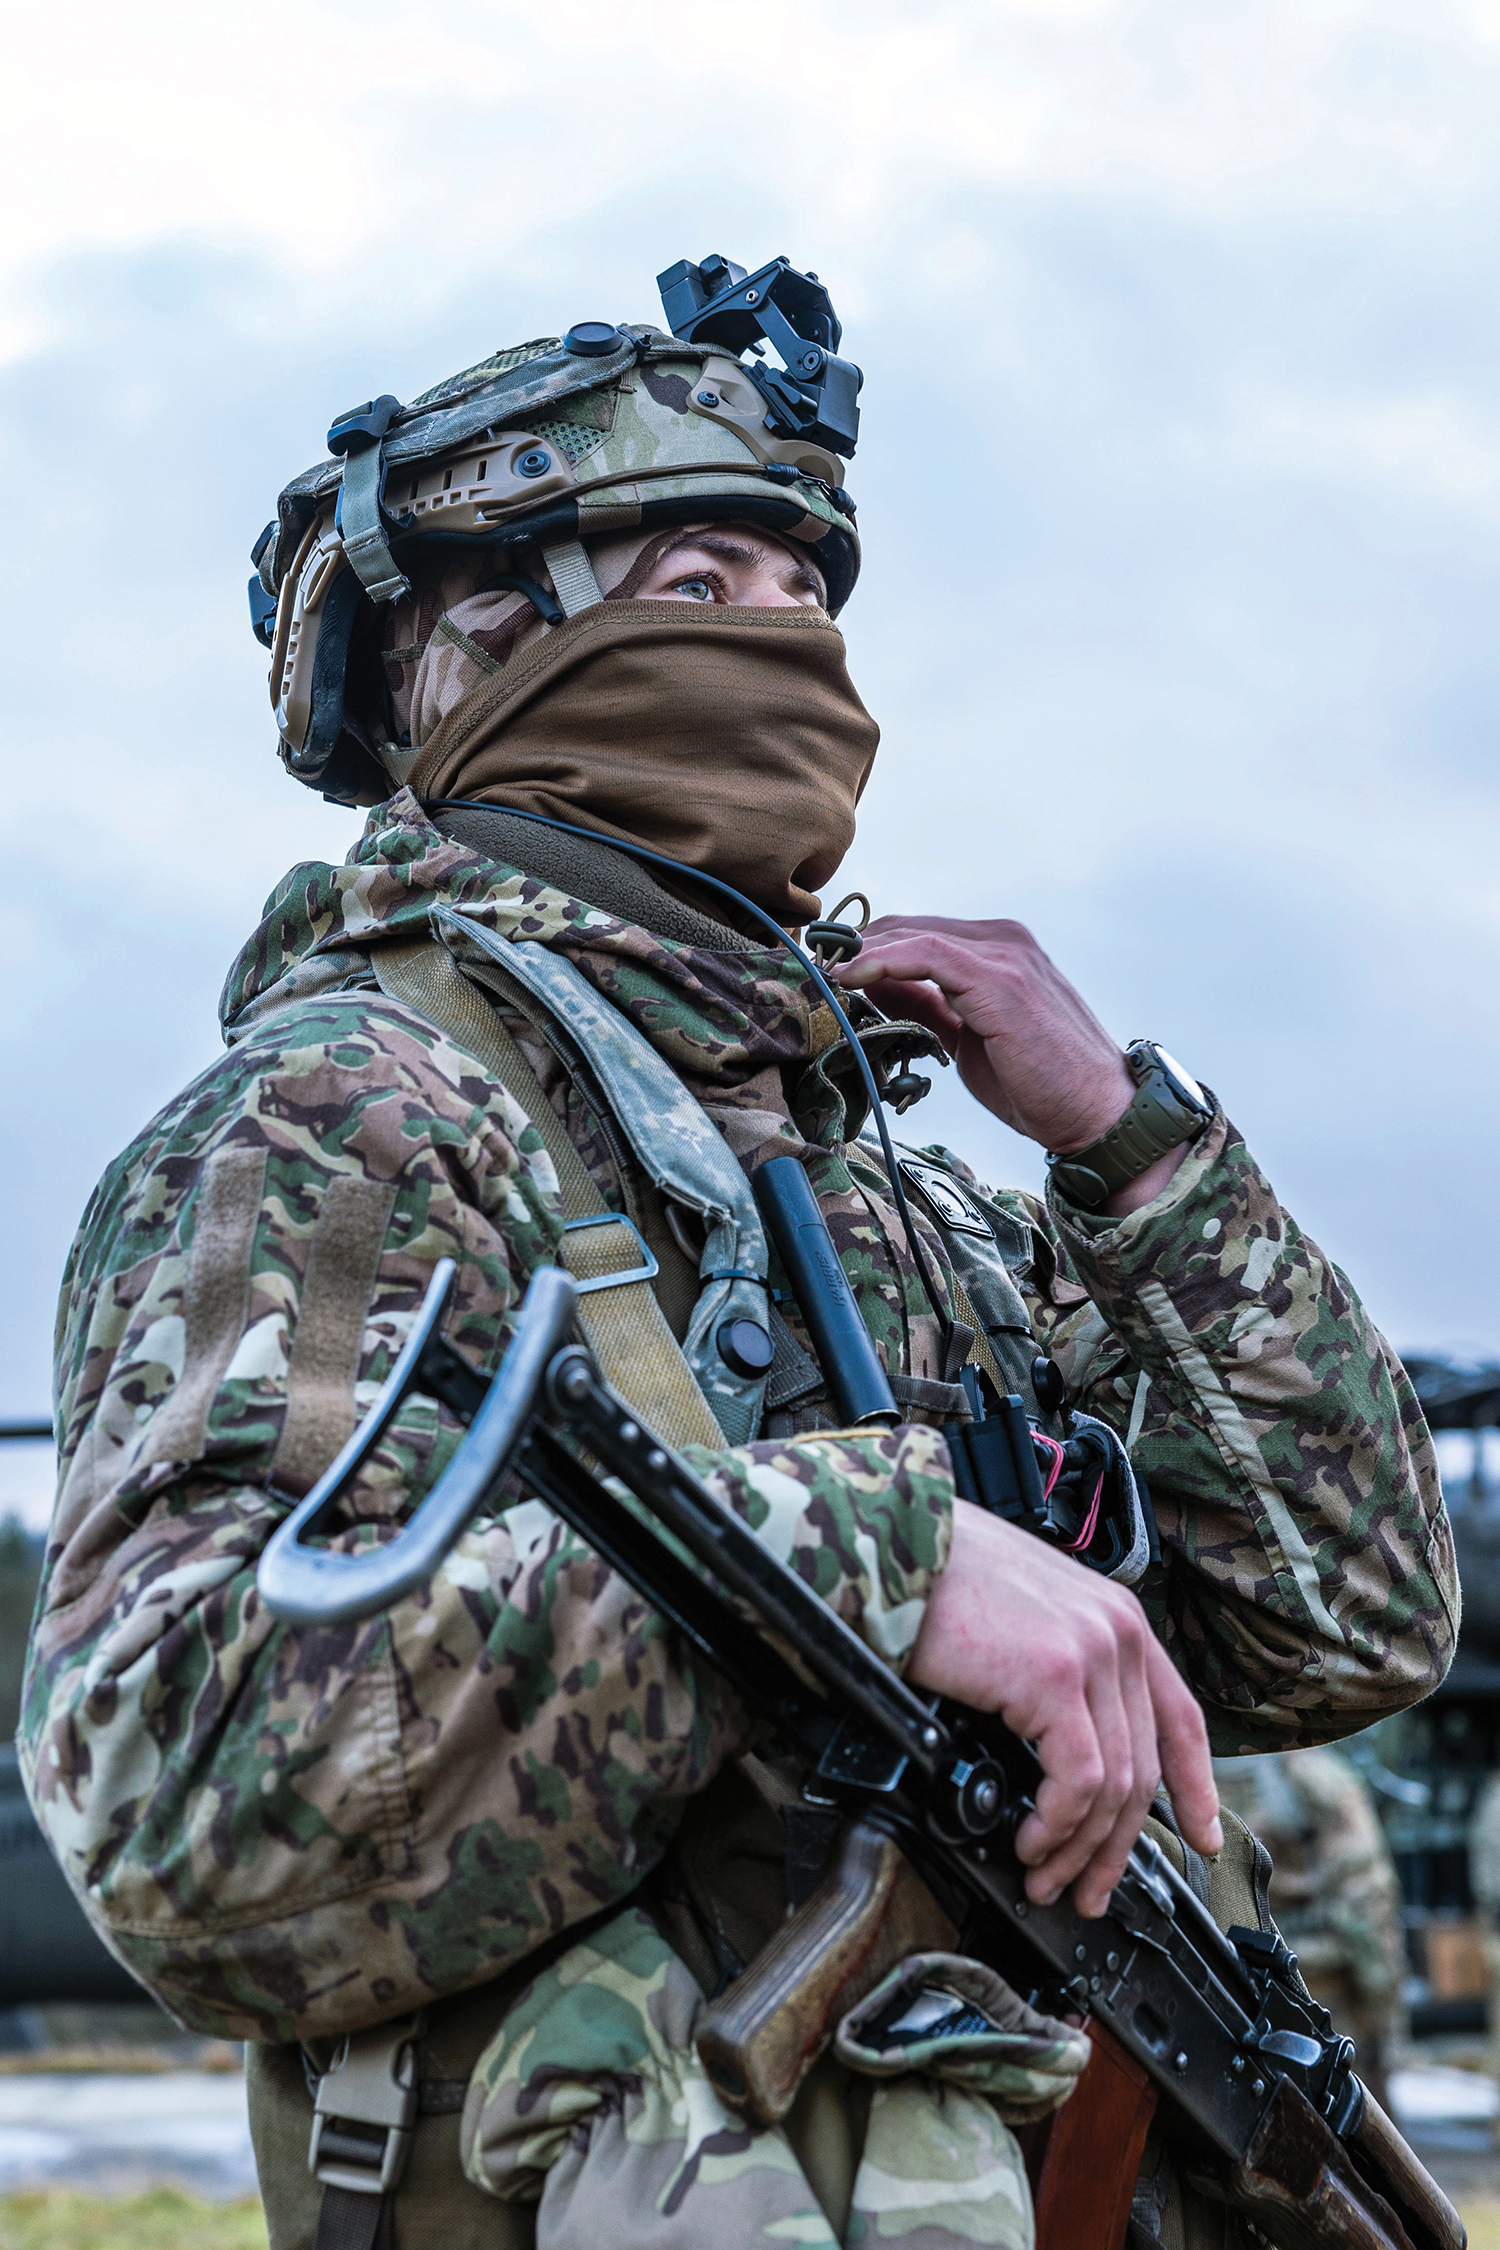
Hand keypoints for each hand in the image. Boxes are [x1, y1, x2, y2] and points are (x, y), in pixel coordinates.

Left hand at [836, 915, 1184, 1213]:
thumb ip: (924, 1007)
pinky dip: (882, 962)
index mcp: (997, 952)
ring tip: (820, 974)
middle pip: (905, 927)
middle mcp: (1002, 941)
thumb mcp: (965, 1038)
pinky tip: (849, 978)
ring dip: (858, 953)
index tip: (820, 970)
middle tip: (807, 970)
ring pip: (911, 935)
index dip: (862, 949)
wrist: (1097, 1115)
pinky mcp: (1000, 980)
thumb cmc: (1039, 1084)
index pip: (914, 934)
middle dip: (851, 947)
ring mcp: (1004, 956)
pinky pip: (926, 956)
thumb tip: (870, 988)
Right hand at [907, 1501, 1221, 1915]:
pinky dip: (1056, 1826)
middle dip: (1117, 1845)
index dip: (1196, 1786)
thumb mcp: (1025, 1617)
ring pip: (1114, 1785)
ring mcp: (1092, 1652)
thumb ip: (1059, 1669)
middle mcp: (1117, 1631)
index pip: (1179, 1715)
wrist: (894, 1545)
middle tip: (1086, 1889)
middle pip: (1144, 1767)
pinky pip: (1077, 1781)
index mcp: (1115, 1616)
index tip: (1203, 1836)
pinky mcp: (1056, 1677)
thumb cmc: (938, 1579)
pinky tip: (1030, 1842)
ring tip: (1043, 1876)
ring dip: (1078, 1848)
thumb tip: (1057, 1753)